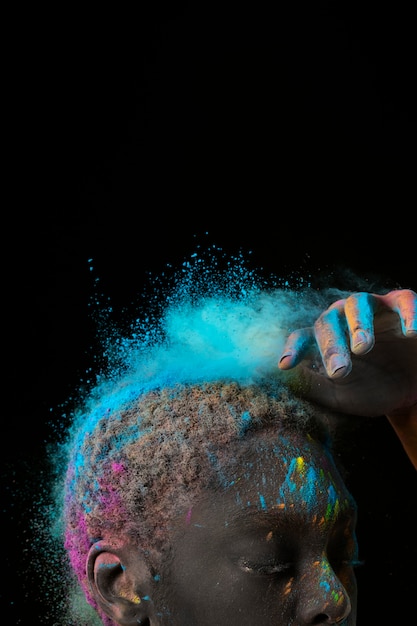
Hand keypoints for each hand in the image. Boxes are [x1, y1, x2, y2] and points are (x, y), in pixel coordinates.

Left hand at [278, 289, 416, 417]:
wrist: (412, 391)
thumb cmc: (372, 390)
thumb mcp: (341, 395)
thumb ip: (313, 387)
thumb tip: (284, 378)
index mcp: (325, 337)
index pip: (302, 337)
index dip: (293, 349)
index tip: (285, 365)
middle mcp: (344, 317)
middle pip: (328, 321)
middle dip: (331, 346)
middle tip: (339, 371)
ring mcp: (373, 307)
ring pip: (358, 303)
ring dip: (358, 324)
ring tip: (363, 346)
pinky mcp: (403, 303)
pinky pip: (403, 301)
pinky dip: (408, 313)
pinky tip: (410, 332)